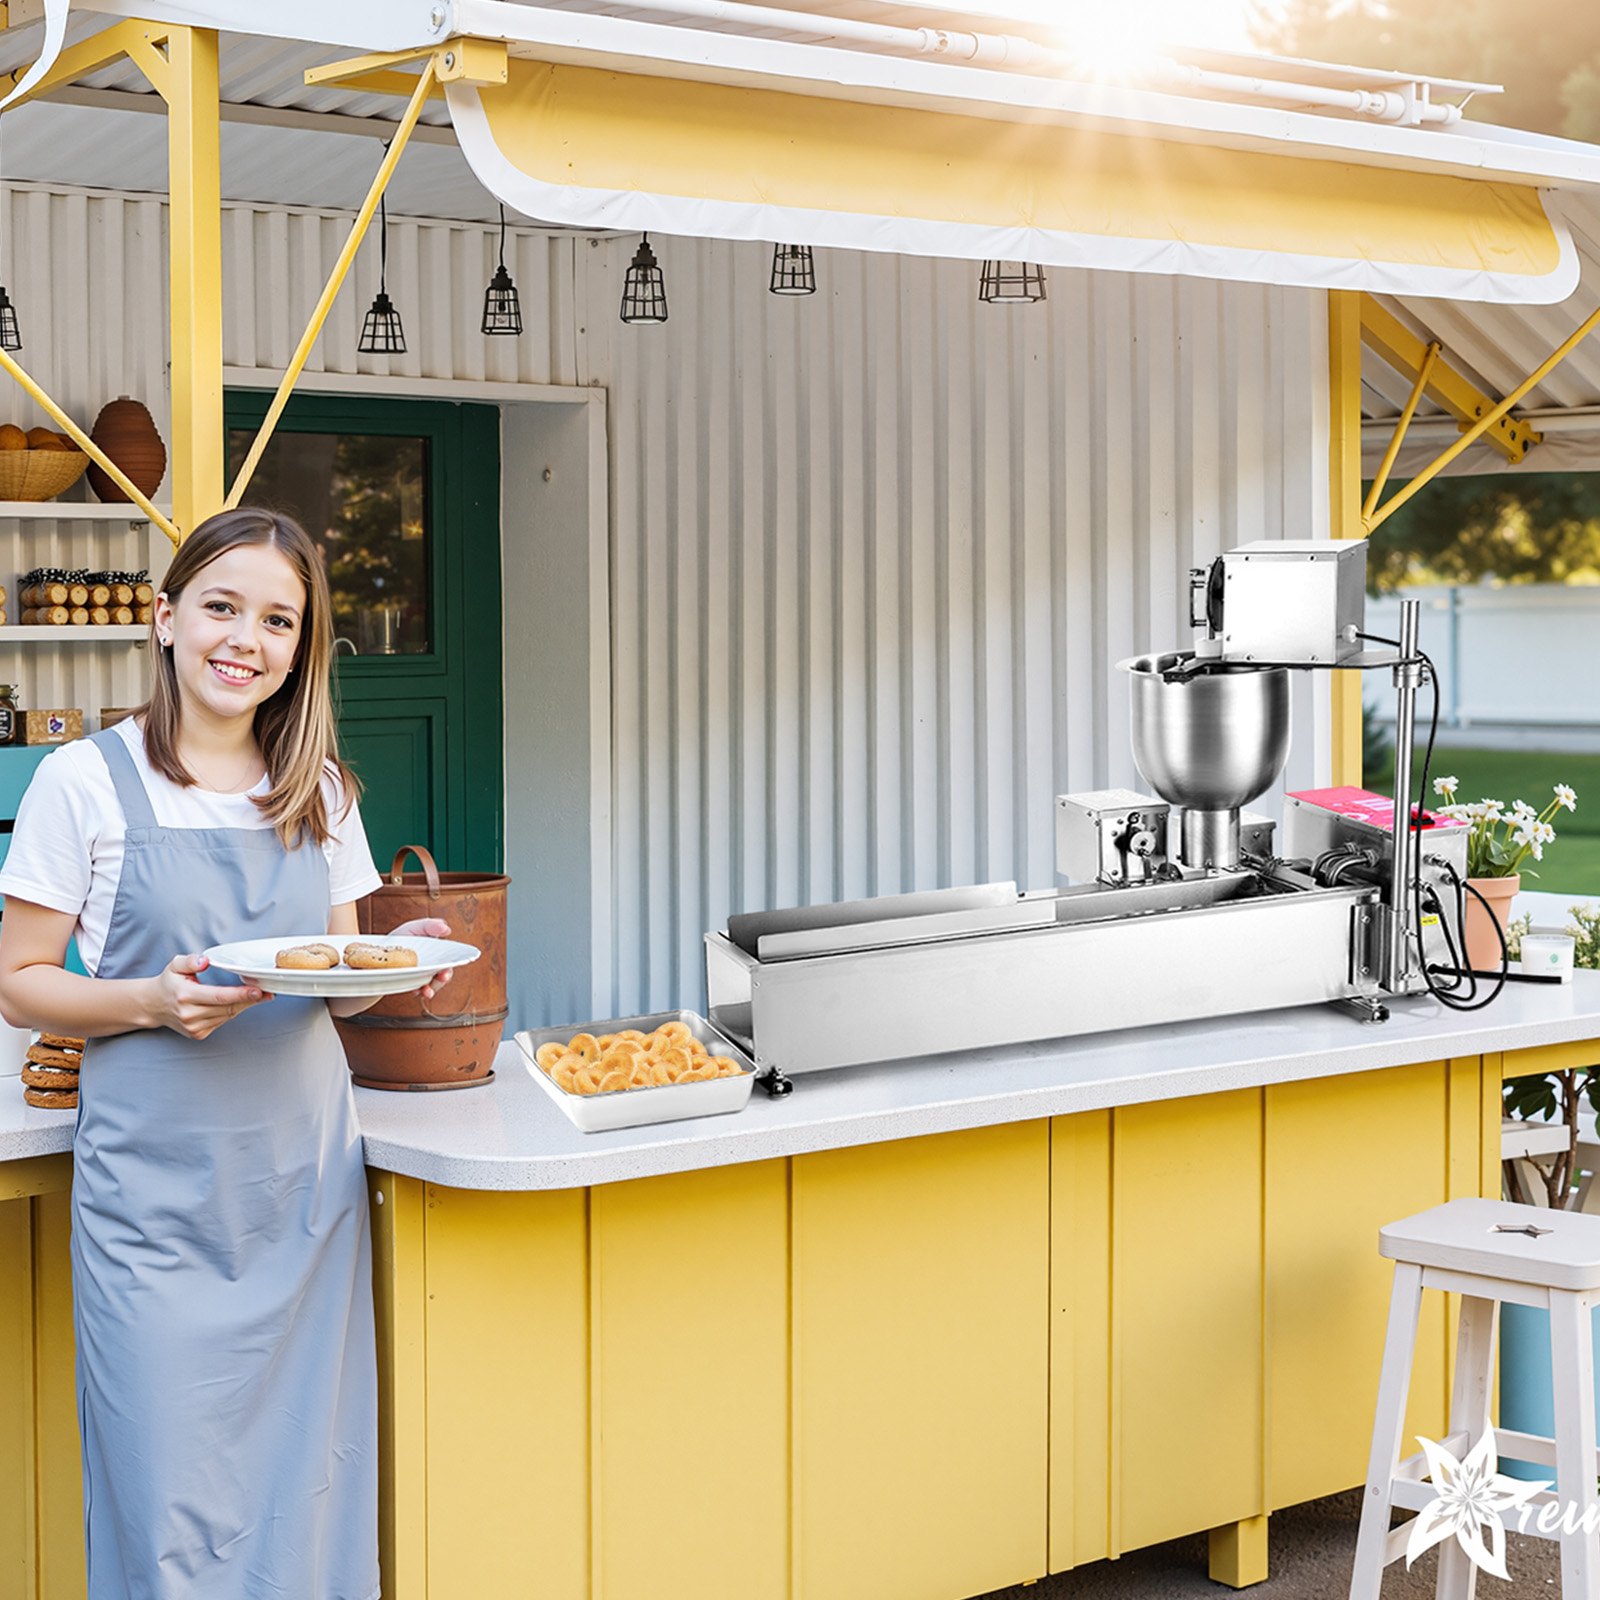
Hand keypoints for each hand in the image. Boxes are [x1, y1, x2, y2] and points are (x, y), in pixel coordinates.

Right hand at [146, 953, 271, 1039]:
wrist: (153, 1005)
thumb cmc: (168, 983)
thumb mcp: (175, 965)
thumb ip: (190, 960)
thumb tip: (204, 961)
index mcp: (185, 995)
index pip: (219, 996)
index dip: (241, 994)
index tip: (258, 991)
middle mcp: (189, 1014)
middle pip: (228, 1007)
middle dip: (249, 1000)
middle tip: (267, 992)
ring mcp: (193, 1027)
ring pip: (227, 1016)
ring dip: (243, 1006)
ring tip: (254, 995)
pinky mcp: (197, 1034)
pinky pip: (222, 1022)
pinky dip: (231, 1012)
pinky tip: (234, 1004)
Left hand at [387, 917, 453, 999]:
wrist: (375, 953)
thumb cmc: (399, 939)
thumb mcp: (413, 928)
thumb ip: (430, 926)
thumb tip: (446, 929)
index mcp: (436, 953)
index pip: (449, 959)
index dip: (453, 963)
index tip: (451, 965)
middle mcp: (430, 966)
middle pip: (444, 974)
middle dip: (445, 977)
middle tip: (442, 976)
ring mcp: (420, 977)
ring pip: (432, 985)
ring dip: (433, 988)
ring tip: (428, 990)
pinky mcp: (410, 985)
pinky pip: (418, 991)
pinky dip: (419, 992)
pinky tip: (417, 991)